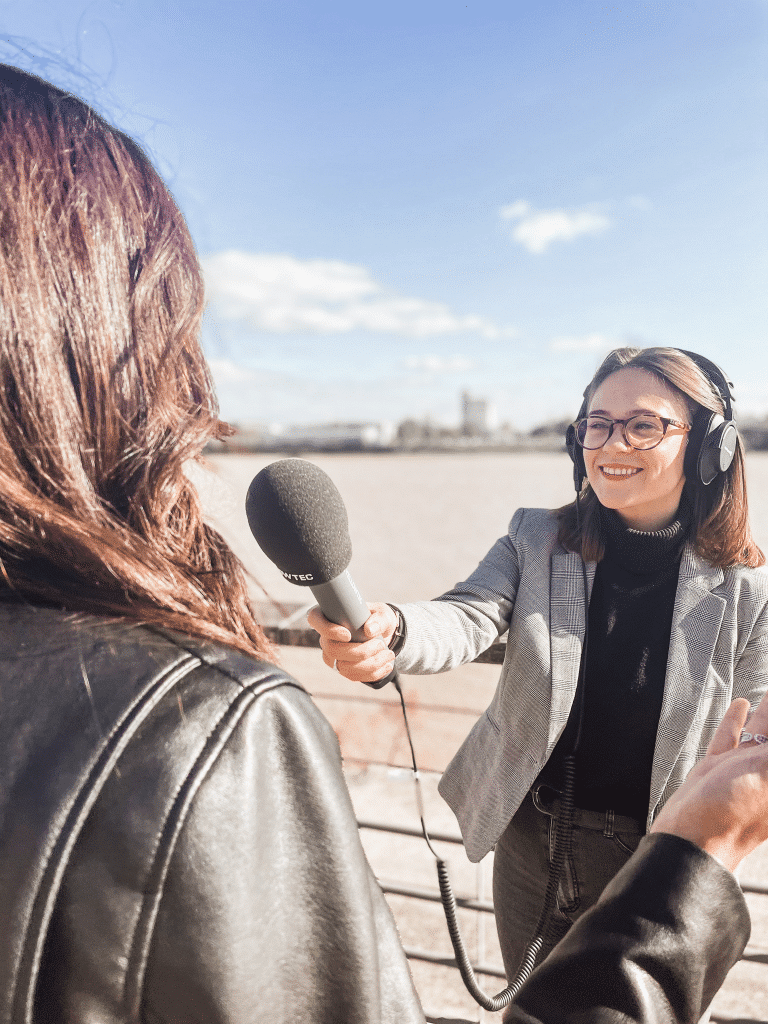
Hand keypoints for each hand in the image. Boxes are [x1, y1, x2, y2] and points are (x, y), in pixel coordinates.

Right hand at [306, 602, 397, 682]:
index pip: (315, 620)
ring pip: (343, 667)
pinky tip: (387, 665)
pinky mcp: (343, 669)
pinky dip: (373, 673)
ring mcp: (333, 656)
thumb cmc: (378, 620)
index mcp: (330, 616)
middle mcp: (327, 638)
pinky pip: (353, 676)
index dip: (328, 630)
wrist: (384, 635)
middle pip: (332, 650)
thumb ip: (379, 619)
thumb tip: (369, 630)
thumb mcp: (383, 614)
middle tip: (380, 644)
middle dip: (359, 651)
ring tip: (389, 654)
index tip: (348, 634)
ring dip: (370, 664)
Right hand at [650, 691, 767, 871]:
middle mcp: (766, 772)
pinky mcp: (716, 769)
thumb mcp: (765, 772)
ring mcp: (742, 770)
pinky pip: (731, 737)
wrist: (690, 840)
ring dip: (765, 712)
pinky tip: (742, 704)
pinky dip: (736, 720)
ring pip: (759, 731)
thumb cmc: (732, 814)